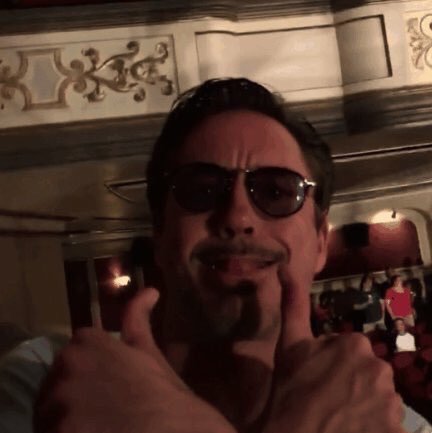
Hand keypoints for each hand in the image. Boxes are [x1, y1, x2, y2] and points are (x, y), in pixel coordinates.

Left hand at [34, 288, 235, 432]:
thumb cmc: (168, 398)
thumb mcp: (151, 356)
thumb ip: (138, 321)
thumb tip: (149, 291)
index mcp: (87, 344)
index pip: (76, 352)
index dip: (94, 371)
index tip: (110, 387)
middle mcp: (65, 370)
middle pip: (59, 381)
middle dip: (77, 394)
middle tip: (107, 411)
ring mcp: (57, 409)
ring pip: (51, 413)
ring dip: (67, 420)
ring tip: (100, 426)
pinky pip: (52, 432)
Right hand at [261, 275, 406, 432]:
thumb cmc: (290, 391)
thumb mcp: (289, 344)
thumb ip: (292, 303)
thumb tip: (286, 267)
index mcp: (355, 344)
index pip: (348, 352)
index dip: (331, 365)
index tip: (315, 379)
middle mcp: (380, 368)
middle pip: (365, 374)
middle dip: (351, 384)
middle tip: (325, 400)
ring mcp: (391, 403)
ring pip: (378, 400)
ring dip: (364, 408)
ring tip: (338, 419)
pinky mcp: (397, 432)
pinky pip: (388, 425)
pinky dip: (375, 428)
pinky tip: (352, 430)